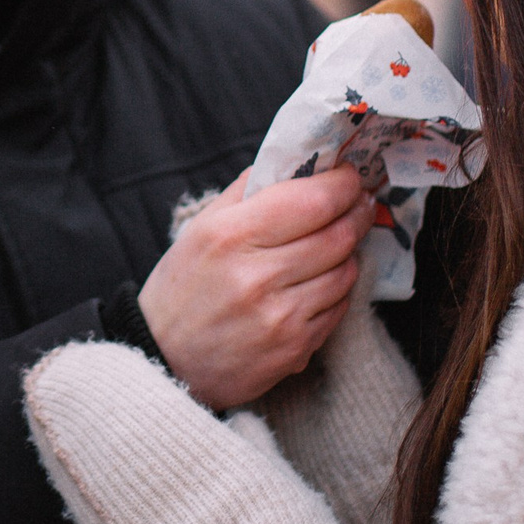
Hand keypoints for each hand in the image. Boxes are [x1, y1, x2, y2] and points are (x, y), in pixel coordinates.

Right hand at [140, 168, 373, 408]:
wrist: (165, 360)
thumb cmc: (184, 287)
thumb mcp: (201, 228)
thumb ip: (247, 191)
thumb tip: (296, 164)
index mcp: (232, 236)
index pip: (312, 200)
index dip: (341, 184)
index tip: (347, 176)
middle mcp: (258, 276)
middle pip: (338, 234)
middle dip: (356, 212)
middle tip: (357, 202)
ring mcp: (280, 316)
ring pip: (346, 272)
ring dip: (349, 252)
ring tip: (337, 242)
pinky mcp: (295, 349)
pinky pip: (339, 308)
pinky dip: (337, 289)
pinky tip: (323, 280)